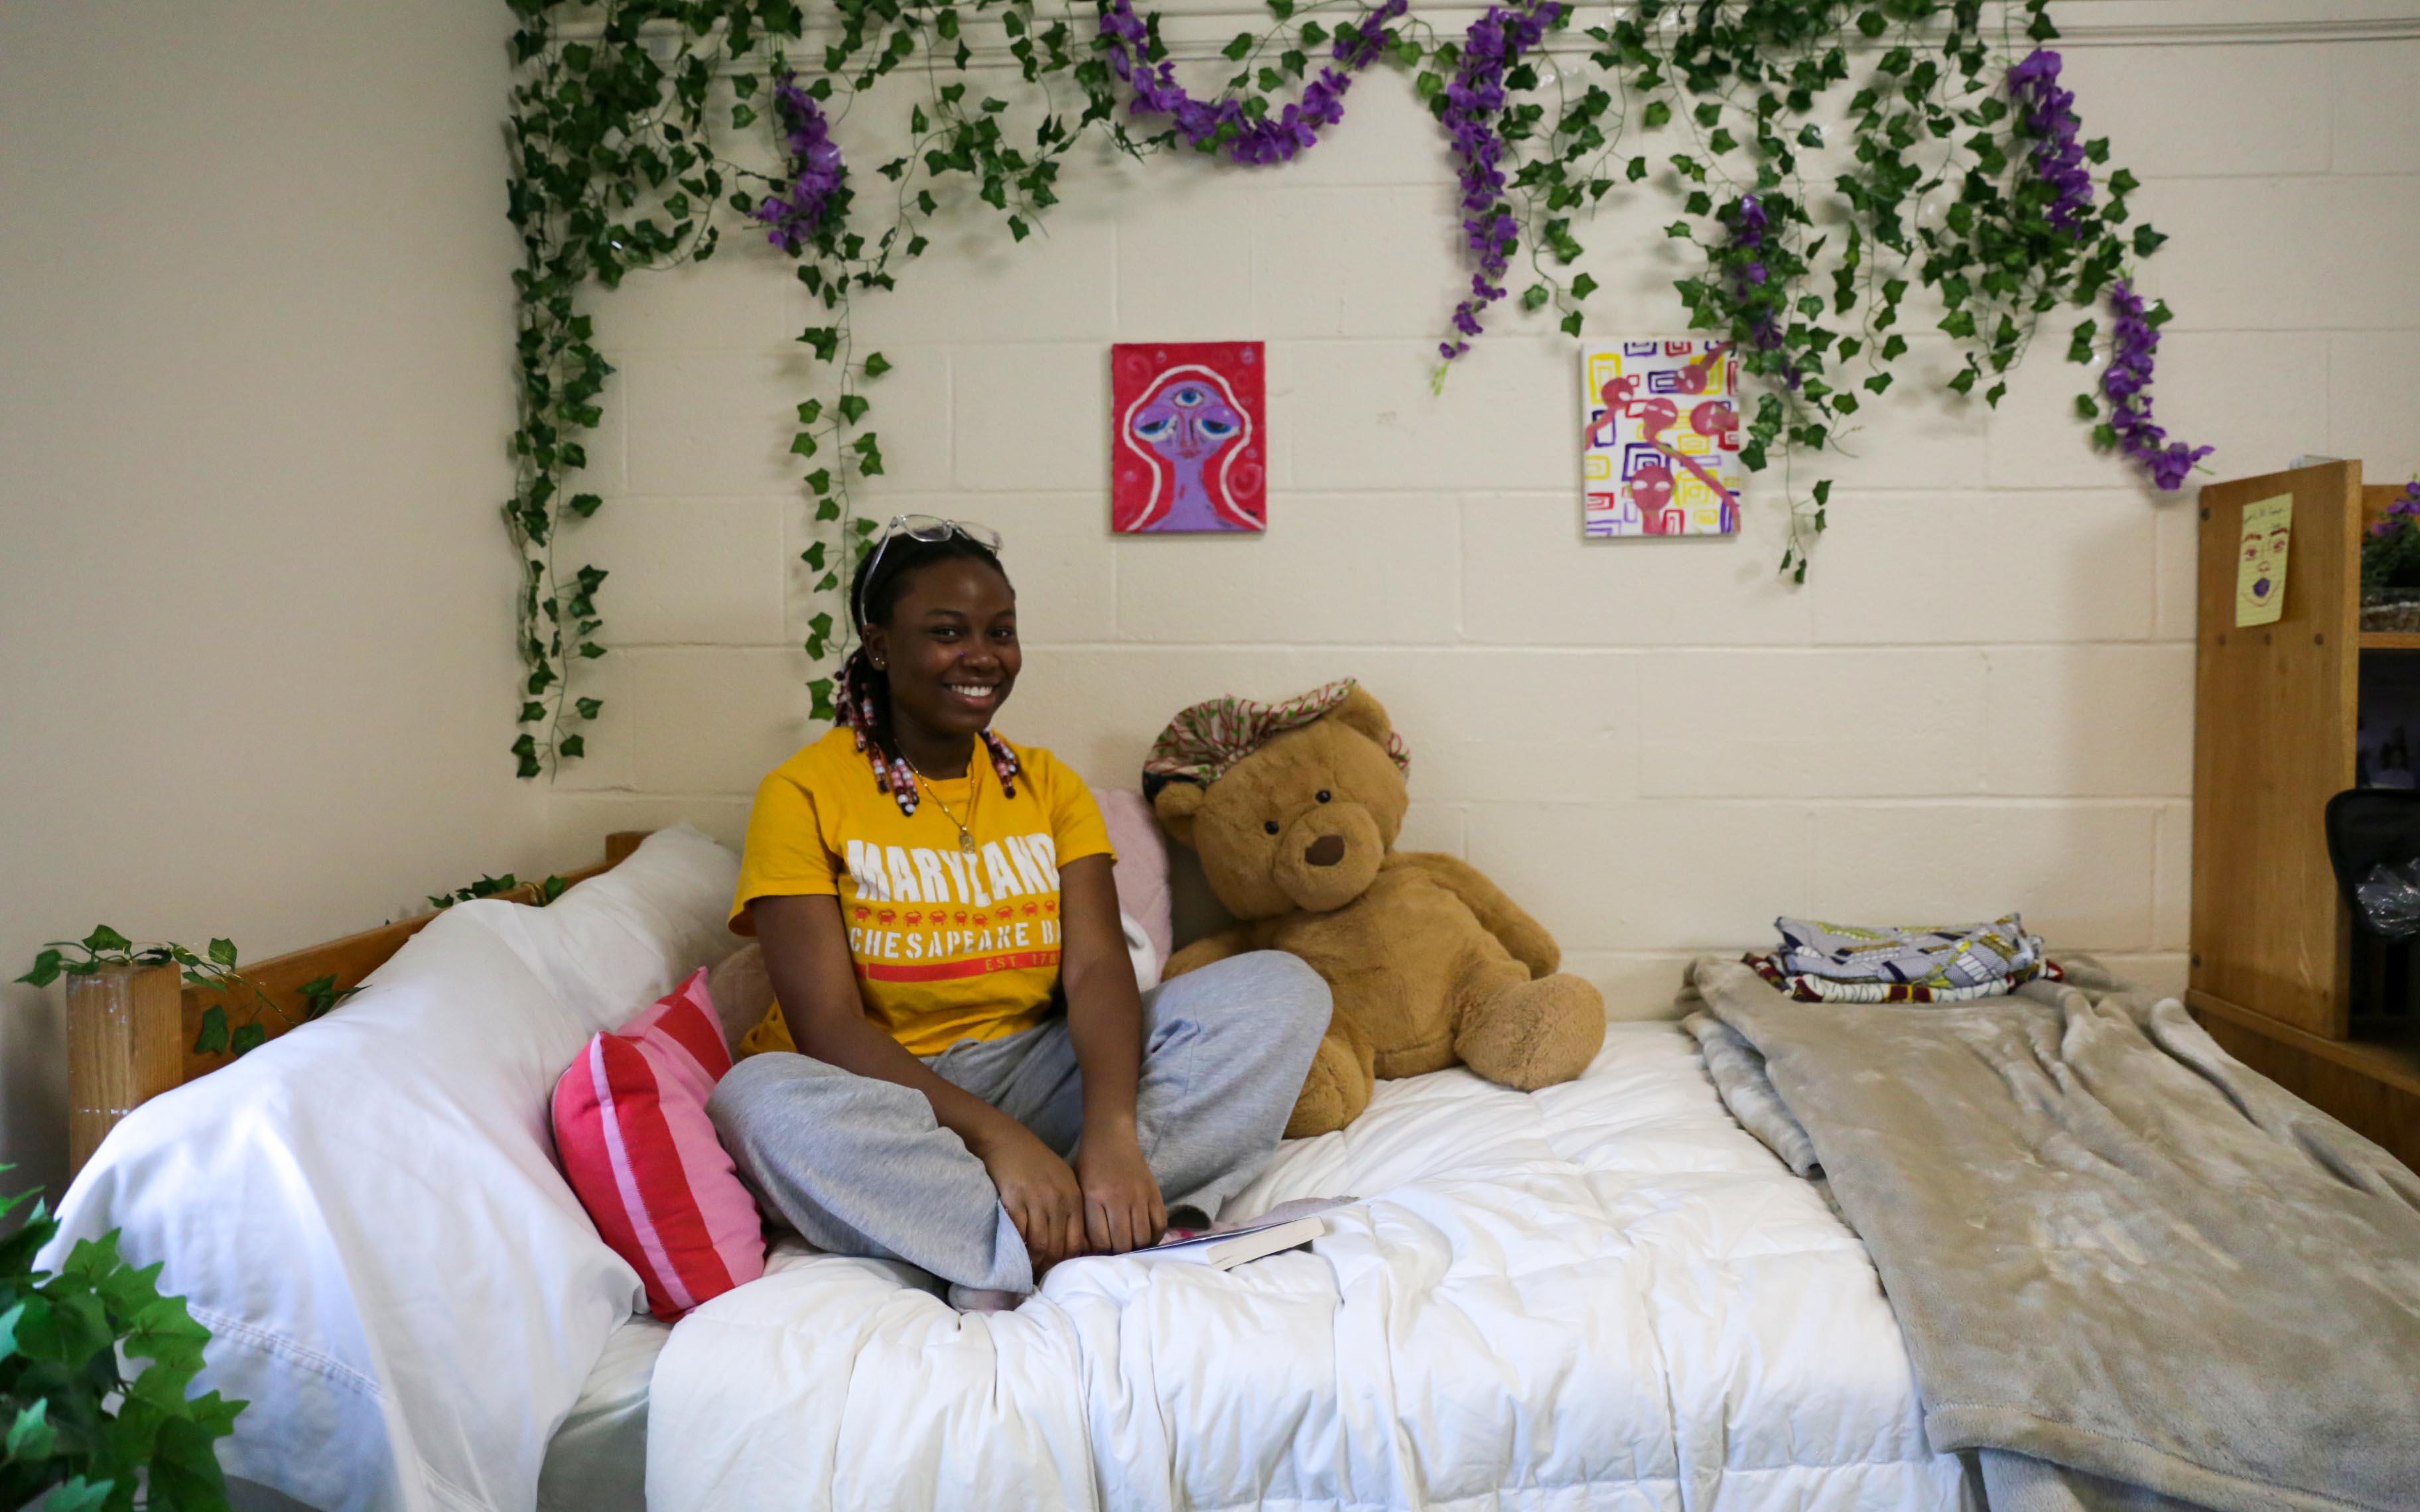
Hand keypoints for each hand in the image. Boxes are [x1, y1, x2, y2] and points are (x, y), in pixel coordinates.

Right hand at [973, 1122, 1087, 1270]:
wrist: (1006, 1140)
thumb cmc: (1034, 1162)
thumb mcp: (1061, 1182)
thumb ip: (1068, 1210)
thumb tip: (1070, 1246)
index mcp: (1074, 1198)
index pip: (1076, 1243)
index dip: (1065, 1262)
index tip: (1054, 1270)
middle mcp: (1059, 1201)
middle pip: (1058, 1248)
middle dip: (1047, 1266)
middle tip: (1037, 1275)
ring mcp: (1037, 1200)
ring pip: (1039, 1245)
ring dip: (1031, 1260)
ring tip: (1024, 1268)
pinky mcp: (1015, 1200)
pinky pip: (1019, 1234)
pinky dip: (1016, 1247)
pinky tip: (1013, 1251)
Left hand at [1074, 1124, 1164, 1254]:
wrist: (1110, 1137)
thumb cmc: (1089, 1165)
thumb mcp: (1079, 1190)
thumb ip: (1085, 1219)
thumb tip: (1090, 1251)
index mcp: (1094, 1198)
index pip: (1100, 1242)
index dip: (1101, 1254)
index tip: (1100, 1253)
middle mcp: (1117, 1198)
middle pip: (1123, 1243)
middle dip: (1119, 1254)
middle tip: (1116, 1253)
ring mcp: (1139, 1195)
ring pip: (1142, 1237)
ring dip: (1137, 1247)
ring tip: (1131, 1245)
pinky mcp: (1154, 1192)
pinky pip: (1160, 1224)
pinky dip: (1154, 1236)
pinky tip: (1146, 1237)